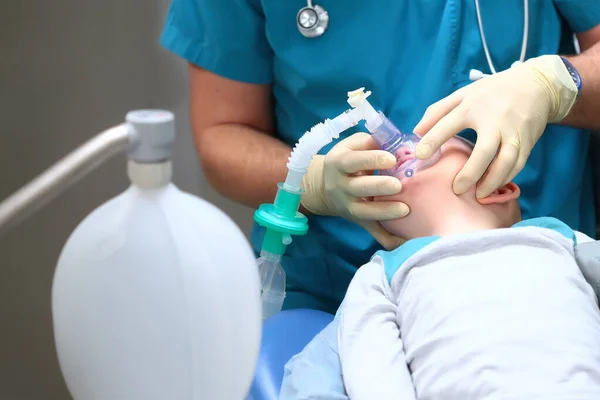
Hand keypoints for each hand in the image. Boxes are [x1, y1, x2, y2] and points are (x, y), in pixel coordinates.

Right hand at [301, 133, 408, 249]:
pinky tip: (404, 241)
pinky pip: (372, 232)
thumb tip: (397, 143)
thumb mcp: (351, 146)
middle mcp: (341, 187)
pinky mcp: (358, 221)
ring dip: (384, 212)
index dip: (372, 159)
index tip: (392, 159)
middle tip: (398, 185)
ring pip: (364, 213)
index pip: (353, 161)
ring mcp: (348, 206)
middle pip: (358, 188)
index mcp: (339, 164)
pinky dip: (387, 239)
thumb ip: (370, 142)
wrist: (324, 187)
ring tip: (405, 209)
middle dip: (379, 187)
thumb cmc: (347, 161)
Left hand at [414, 55, 577, 197]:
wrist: (536, 84)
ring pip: (506, 161)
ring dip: (493, 181)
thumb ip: (437, 111)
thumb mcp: (463, 94)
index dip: (433, 140)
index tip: (420, 155)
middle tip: (457, 189)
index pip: (449, 123)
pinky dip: (507, 177)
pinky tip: (494, 185)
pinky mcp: (528, 140)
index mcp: (473, 106)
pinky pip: (519, 164)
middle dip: (470, 173)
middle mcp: (495, 120)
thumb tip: (416, 132)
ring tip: (479, 195)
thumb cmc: (492, 93)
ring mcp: (514, 131)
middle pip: (484, 151)